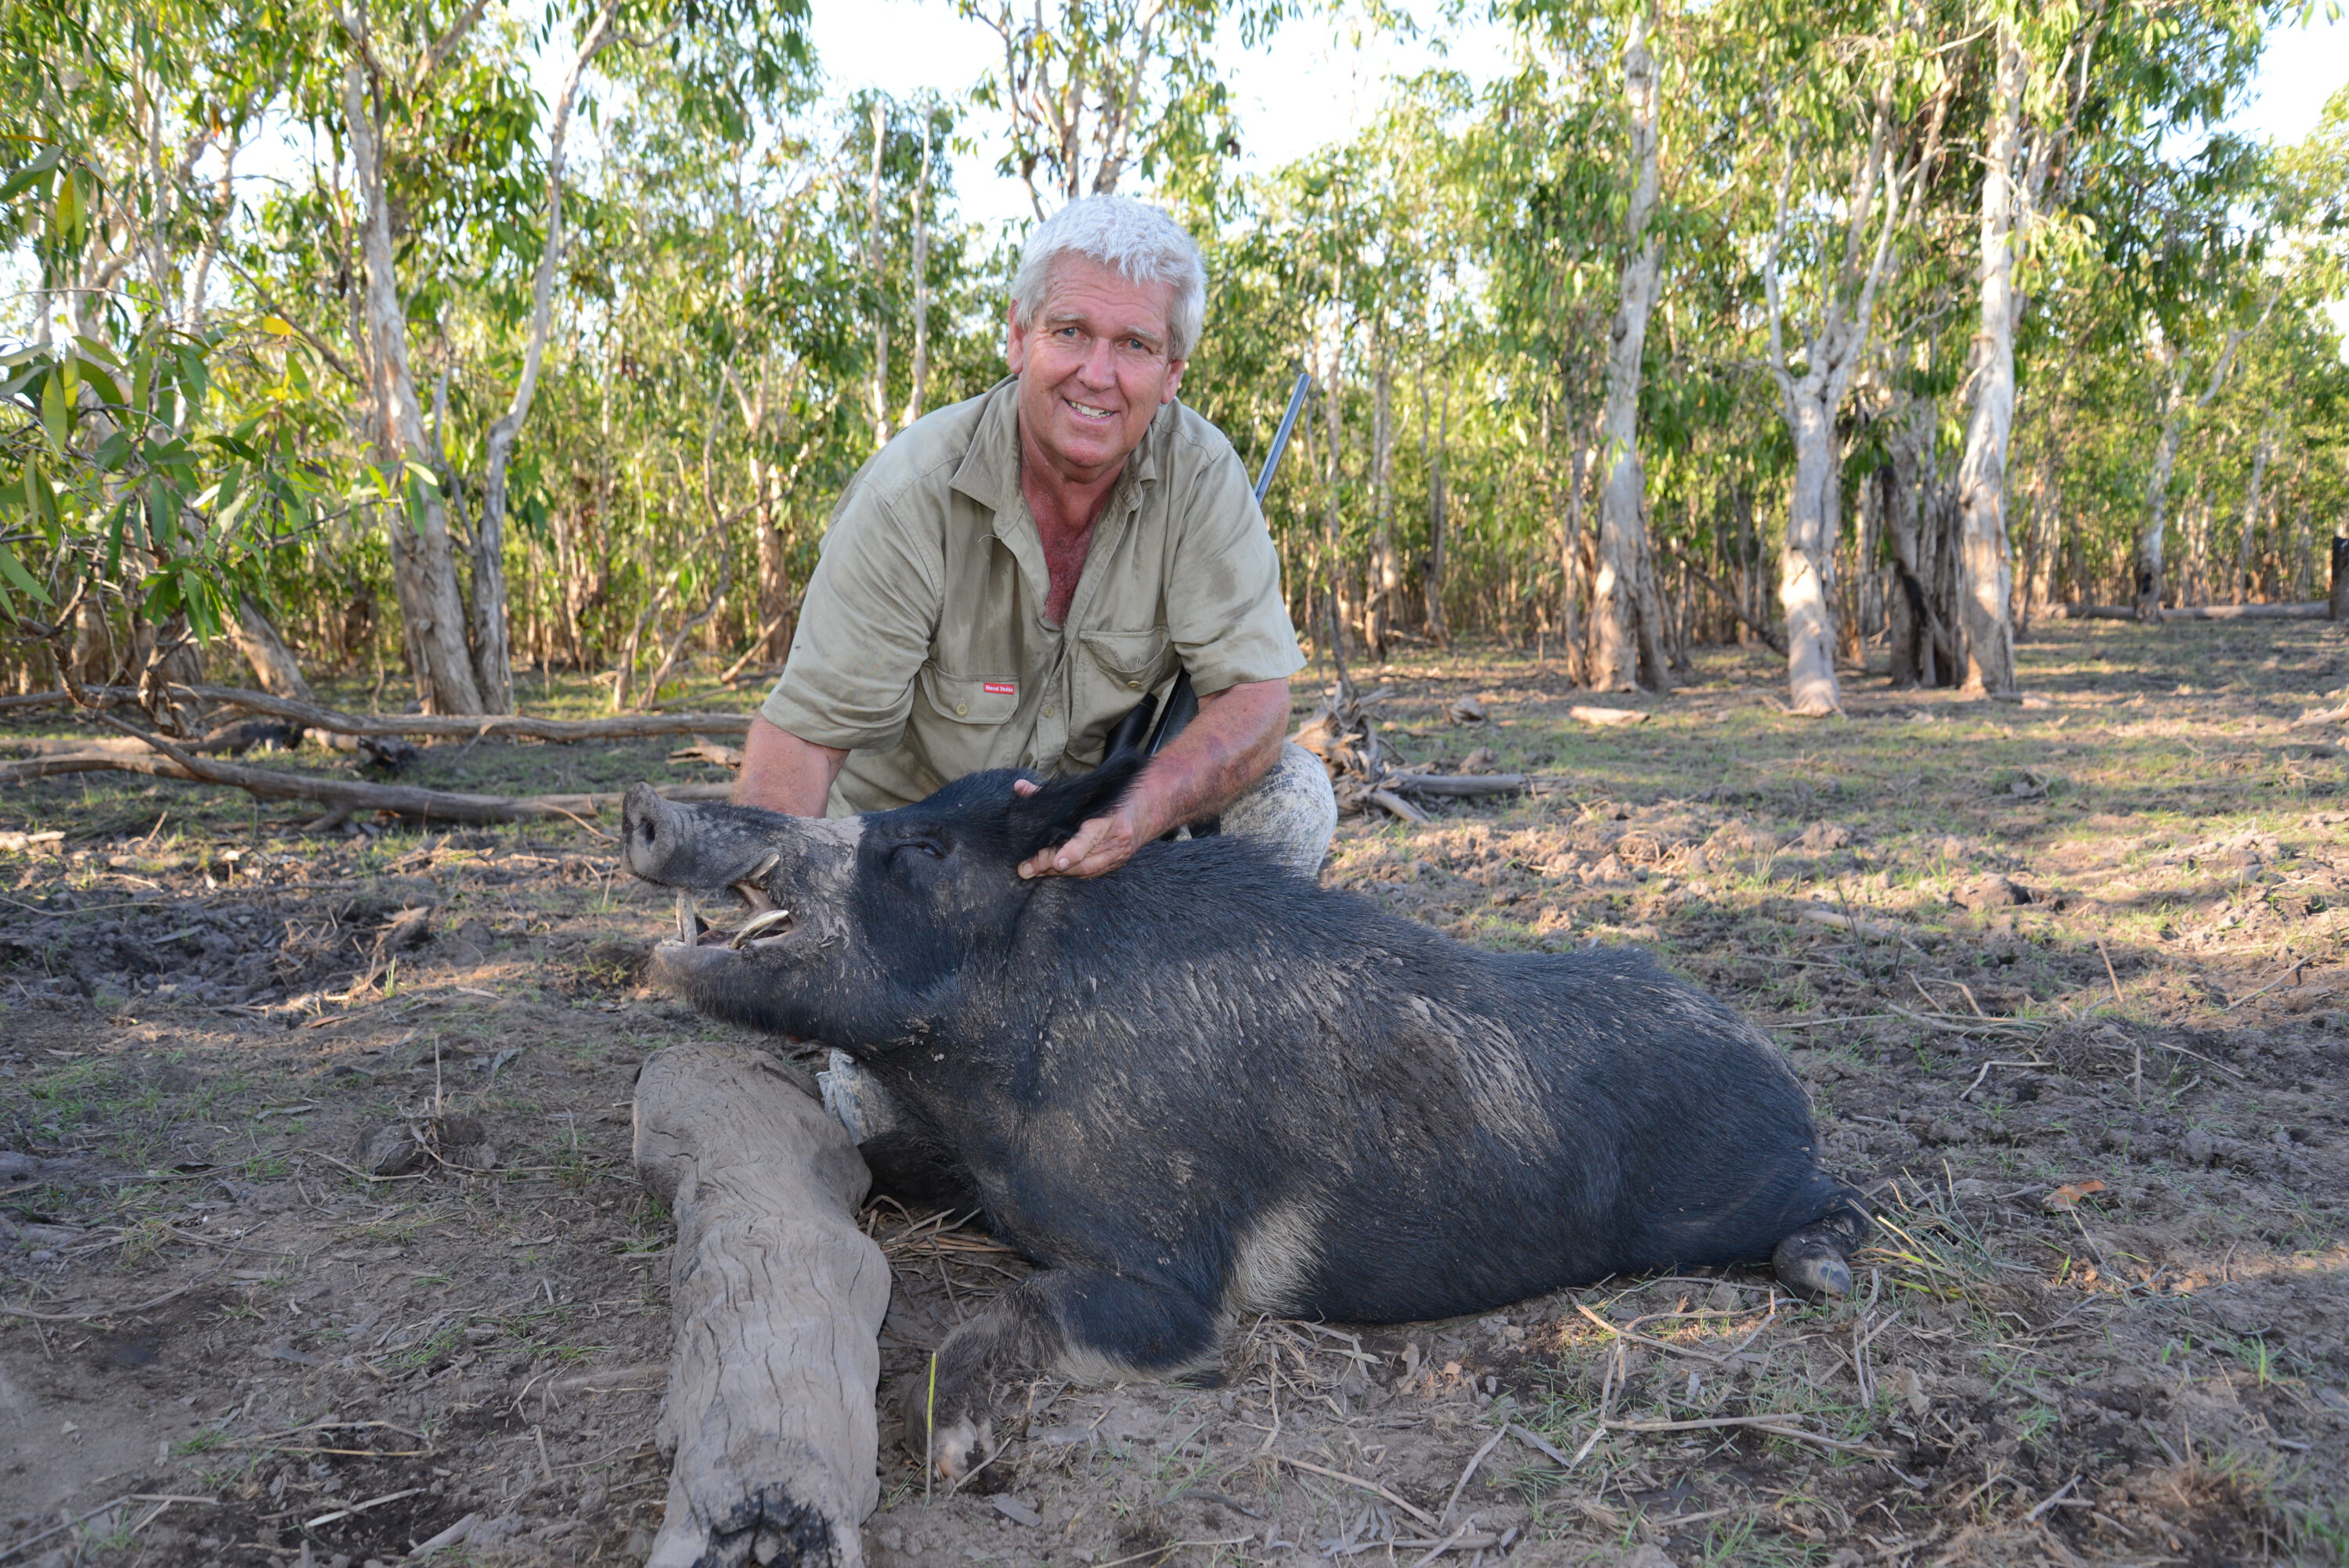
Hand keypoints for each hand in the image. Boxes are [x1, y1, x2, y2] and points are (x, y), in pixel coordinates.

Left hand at [1013, 777, 1145, 878]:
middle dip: (1052, 866)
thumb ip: (1052, 793)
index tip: (1058, 862)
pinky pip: (1091, 873)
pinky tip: (1052, 871)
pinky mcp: (1118, 863)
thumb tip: (1020, 787)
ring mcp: (1120, 855)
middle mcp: (1118, 841)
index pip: (1090, 837)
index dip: (1074, 851)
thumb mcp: (1088, 791)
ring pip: (1086, 871)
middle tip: (1026, 869)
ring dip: (1058, 873)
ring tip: (1033, 871)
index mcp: (1111, 819)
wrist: (1154, 804)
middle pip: (1083, 860)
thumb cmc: (1116, 794)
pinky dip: (1072, 872)